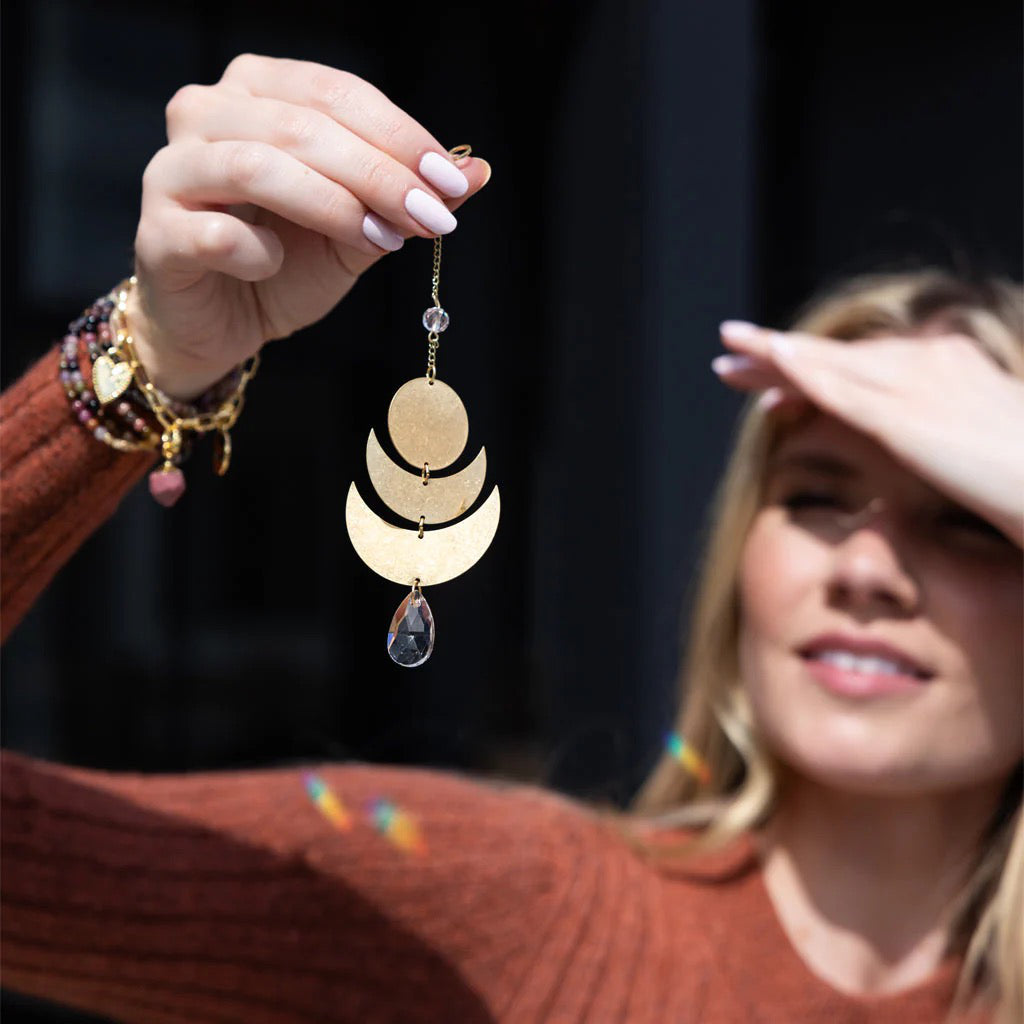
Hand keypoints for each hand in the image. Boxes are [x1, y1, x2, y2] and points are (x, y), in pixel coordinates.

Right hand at [129, 54, 491, 398]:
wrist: (222, 322)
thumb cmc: (285, 262)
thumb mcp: (358, 228)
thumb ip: (405, 196)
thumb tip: (476, 172)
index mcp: (258, 92)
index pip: (337, 93)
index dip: (400, 137)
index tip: (450, 184)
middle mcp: (206, 113)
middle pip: (303, 124)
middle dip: (378, 173)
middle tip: (430, 217)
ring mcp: (174, 171)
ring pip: (257, 165)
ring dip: (332, 205)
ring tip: (379, 239)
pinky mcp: (158, 232)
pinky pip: (216, 233)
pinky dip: (261, 253)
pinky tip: (277, 265)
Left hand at [712, 321, 1023, 546]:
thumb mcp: (982, 453)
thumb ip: (947, 439)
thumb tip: (922, 450)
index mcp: (949, 371)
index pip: (866, 362)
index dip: (815, 368)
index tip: (775, 380)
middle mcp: (932, 366)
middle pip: (839, 354)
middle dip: (781, 352)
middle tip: (731, 351)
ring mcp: (920, 388)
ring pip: (830, 363)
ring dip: (775, 355)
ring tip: (728, 353)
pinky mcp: (911, 418)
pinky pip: (846, 390)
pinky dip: (806, 375)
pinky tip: (771, 369)